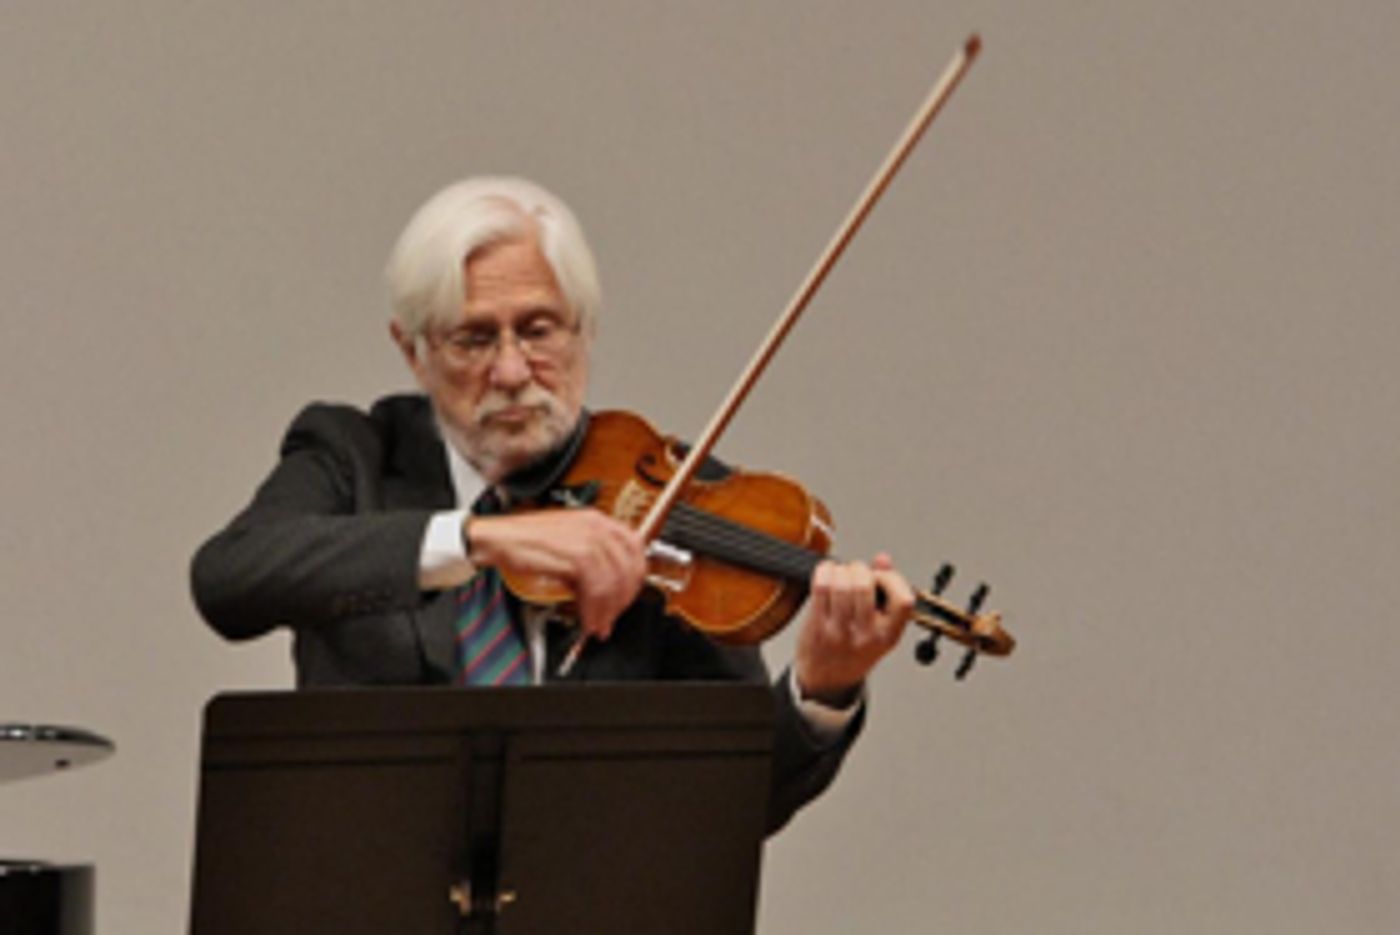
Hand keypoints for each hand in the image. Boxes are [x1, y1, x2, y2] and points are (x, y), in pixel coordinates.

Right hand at [466, 509, 645, 640]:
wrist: (497, 538)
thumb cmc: (525, 541)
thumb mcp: (566, 543)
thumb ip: (590, 560)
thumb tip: (606, 589)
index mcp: (597, 520)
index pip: (635, 546)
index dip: (635, 576)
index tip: (627, 596)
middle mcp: (595, 526)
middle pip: (629, 566)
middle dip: (624, 599)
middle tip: (612, 617)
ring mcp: (586, 539)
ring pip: (614, 581)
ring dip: (608, 609)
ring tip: (598, 624)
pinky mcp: (574, 555)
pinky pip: (596, 588)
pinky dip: (595, 609)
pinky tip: (588, 619)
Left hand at [794, 553, 913, 705]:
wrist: (826, 680)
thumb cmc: (854, 651)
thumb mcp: (881, 628)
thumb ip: (886, 592)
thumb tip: (883, 559)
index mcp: (889, 635)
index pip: (904, 600)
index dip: (893, 579)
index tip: (882, 577)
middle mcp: (866, 635)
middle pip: (865, 585)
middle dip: (860, 568)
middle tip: (856, 573)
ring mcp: (840, 631)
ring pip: (842, 584)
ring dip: (841, 569)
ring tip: (841, 574)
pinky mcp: (818, 626)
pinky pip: (821, 587)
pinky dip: (824, 572)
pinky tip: (827, 574)